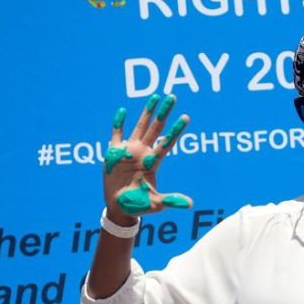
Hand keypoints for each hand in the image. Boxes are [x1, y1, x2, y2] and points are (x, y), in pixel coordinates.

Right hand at [102, 94, 192, 221]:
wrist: (119, 207)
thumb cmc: (139, 205)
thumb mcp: (155, 204)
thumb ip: (170, 200)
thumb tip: (190, 204)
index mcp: (152, 163)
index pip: (166, 143)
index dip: (175, 131)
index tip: (186, 117)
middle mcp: (143, 153)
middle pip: (156, 129)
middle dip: (163, 113)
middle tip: (173, 96)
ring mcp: (129, 151)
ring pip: (140, 127)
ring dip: (147, 112)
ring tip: (156, 96)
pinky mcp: (114, 153)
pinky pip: (116, 134)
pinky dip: (118, 123)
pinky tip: (123, 111)